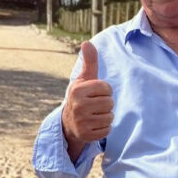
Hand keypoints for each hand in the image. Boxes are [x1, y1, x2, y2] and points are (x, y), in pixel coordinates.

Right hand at [61, 41, 113, 160]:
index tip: (95, 93)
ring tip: (94, 115)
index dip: (104, 90)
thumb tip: (87, 42)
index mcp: (77, 90)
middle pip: (109, 102)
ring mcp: (81, 122)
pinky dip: (103, 128)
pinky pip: (107, 130)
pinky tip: (94, 125)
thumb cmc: (81, 96)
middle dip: (106, 104)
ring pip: (109, 117)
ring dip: (105, 116)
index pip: (106, 88)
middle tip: (95, 105)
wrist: (68, 123)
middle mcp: (78, 106)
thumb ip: (89, 61)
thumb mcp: (83, 79)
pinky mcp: (86, 135)